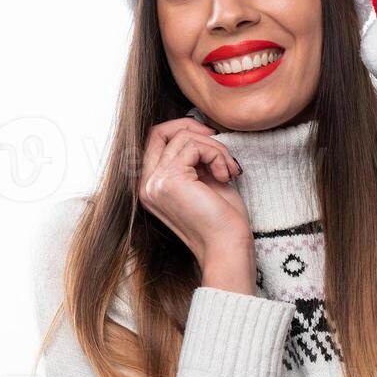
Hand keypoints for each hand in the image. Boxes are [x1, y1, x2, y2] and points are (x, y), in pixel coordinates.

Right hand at [138, 117, 253, 273]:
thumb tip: (200, 130)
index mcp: (151, 186)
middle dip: (193, 128)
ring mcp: (154, 183)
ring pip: (183, 138)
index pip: (155, 140)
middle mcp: (146, 185)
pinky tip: (227, 176)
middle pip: (159, 131)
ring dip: (215, 148)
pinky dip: (216, 154)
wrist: (228, 247)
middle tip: (220, 144)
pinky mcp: (170, 181)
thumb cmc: (222, 220)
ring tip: (230, 170)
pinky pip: (194, 146)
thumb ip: (194, 159)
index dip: (182, 130)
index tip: (211, 138)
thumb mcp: (204, 181)